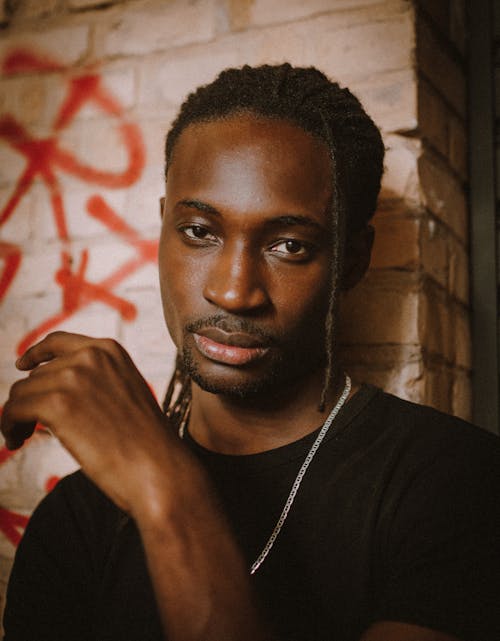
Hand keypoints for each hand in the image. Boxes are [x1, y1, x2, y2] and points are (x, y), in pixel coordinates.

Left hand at [1, 331, 180, 516]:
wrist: (158, 469)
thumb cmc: (144, 442)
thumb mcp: (124, 392)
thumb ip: (94, 380)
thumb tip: (49, 386)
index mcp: (109, 350)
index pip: (58, 342)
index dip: (35, 354)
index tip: (22, 365)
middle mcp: (90, 356)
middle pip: (37, 374)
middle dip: (30, 399)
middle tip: (29, 428)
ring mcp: (73, 377)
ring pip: (21, 392)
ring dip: (17, 415)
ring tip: (22, 437)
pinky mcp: (56, 404)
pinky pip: (14, 409)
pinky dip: (9, 426)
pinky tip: (16, 441)